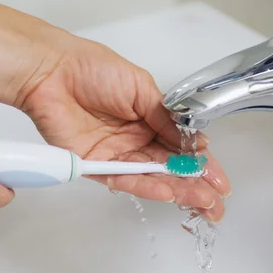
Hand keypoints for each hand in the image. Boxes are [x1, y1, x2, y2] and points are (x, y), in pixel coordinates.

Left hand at [19, 37, 230, 222]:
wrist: (54, 71)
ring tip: (201, 202)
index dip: (200, 163)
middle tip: (216, 203)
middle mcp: (134, 139)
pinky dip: (144, 186)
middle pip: (168, 168)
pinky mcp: (94, 164)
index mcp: (148, 119)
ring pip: (150, 177)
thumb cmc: (93, 69)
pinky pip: (122, 179)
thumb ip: (166, 117)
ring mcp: (115, 153)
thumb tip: (193, 141)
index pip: (180, 146)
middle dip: (195, 186)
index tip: (219, 178)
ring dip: (176, 190)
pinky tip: (167, 192)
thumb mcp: (142, 88)